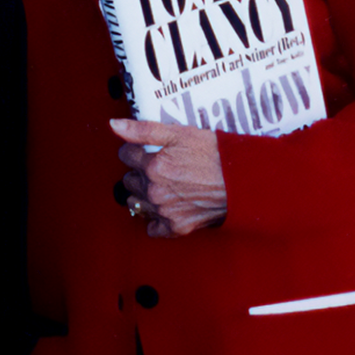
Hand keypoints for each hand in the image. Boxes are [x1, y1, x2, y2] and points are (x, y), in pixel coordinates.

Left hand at [112, 119, 226, 236]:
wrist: (240, 180)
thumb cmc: (214, 154)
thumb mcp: (179, 133)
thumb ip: (142, 130)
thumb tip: (114, 125)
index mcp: (153, 166)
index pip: (125, 155)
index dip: (135, 151)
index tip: (146, 151)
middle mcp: (155, 191)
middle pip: (128, 180)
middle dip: (138, 172)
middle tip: (156, 167)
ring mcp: (164, 211)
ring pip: (136, 203)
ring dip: (143, 194)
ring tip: (160, 186)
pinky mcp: (176, 226)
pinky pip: (153, 228)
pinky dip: (156, 220)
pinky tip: (164, 207)